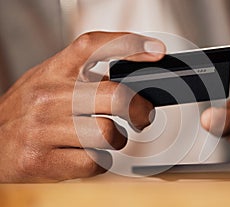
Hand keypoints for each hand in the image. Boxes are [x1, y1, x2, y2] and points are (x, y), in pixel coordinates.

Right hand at [0, 32, 165, 181]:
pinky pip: (93, 161)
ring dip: (117, 140)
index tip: (155, 49)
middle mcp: (48, 95)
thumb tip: (128, 82)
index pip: (93, 45)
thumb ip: (82, 79)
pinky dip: (99, 162)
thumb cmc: (26, 114)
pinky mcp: (41, 160)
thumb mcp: (49, 83)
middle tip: (142, 116)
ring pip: (108, 132)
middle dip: (140, 109)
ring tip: (108, 139)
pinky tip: (86, 155)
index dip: (128, 43)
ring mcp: (43, 128)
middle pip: (115, 95)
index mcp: (53, 71)